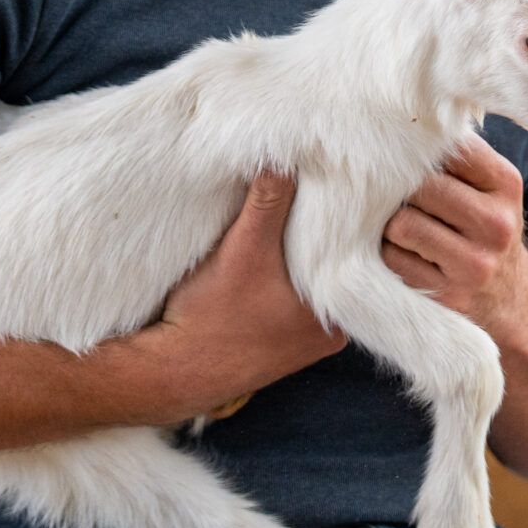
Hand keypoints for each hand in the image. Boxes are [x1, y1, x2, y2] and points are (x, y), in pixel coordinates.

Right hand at [147, 173, 344, 422]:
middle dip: (321, 228)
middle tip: (308, 188)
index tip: (332, 183)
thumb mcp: (242, 249)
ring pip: (311, 275)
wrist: (171, 372)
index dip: (345, 215)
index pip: (355, 251)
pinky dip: (281, 268)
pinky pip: (292, 291)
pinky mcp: (280, 336)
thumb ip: (268, 201)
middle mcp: (331, 330)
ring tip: (283, 213)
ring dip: (296, 248)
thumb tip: (285, 155)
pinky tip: (264, 248)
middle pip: (335, 262)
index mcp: (338, 316)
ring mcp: (305, 336)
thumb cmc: (210, 320)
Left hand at [382, 134, 527, 340]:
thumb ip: (457, 156)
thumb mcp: (489, 188)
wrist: (511, 300)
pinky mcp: (450, 295)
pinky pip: (394, 261)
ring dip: (389, 224)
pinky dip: (388, 254)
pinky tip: (401, 253)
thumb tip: (398, 117)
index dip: (416, 150)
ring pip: (402, 225)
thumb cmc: (485, 229)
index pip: (447, 149)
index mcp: (505, 184)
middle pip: (420, 187)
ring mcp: (475, 263)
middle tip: (392, 193)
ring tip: (398, 224)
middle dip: (399, 189)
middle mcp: (497, 223)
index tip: (400, 152)